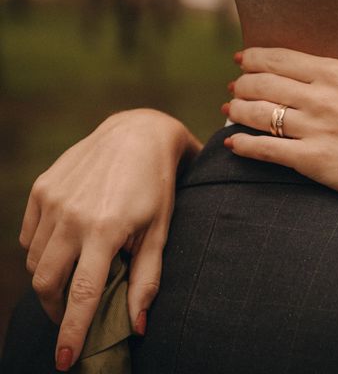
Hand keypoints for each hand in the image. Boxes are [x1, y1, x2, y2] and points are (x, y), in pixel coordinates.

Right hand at [19, 108, 200, 370]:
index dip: (72, 332)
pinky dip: (41, 251)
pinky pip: (29, 235)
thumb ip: (147, 279)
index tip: (66, 360)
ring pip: (35, 260)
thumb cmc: (157, 185)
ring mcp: (52, 200)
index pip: (82, 294)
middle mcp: (71, 216)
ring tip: (75, 278)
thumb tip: (137, 326)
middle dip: (57, 309)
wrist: (138, 133)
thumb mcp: (160, 230)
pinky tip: (65, 247)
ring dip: (50, 278)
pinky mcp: (41, 188)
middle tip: (73, 317)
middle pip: (47, 282)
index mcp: (105, 229)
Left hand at [224, 0, 337, 211]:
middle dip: (242, 83)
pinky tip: (232, 143)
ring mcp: (315, 130)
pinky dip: (244, 145)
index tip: (242, 59)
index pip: (281, 58)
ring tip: (229, 109)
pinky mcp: (314, 162)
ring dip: (237, 110)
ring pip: (259, 114)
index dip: (255, 58)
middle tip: (234, 85)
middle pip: (262, 84)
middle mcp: (320, 98)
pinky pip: (267, 150)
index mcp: (336, 72)